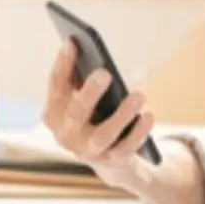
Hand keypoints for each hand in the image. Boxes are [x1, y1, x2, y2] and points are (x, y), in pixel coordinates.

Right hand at [42, 40, 156, 182]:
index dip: (63, 64)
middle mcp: (66, 134)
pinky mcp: (111, 162)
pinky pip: (125, 148)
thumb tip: (91, 50)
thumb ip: (83, 78)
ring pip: (102, 135)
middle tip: (104, 72)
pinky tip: (149, 115)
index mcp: (54, 112)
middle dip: (89, 93)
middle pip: (76, 113)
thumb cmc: (95, 117)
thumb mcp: (85, 98)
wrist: (109, 160)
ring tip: (139, 94)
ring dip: (122, 114)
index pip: (56, 85)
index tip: (72, 42)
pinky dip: (138, 132)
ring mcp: (88, 151)